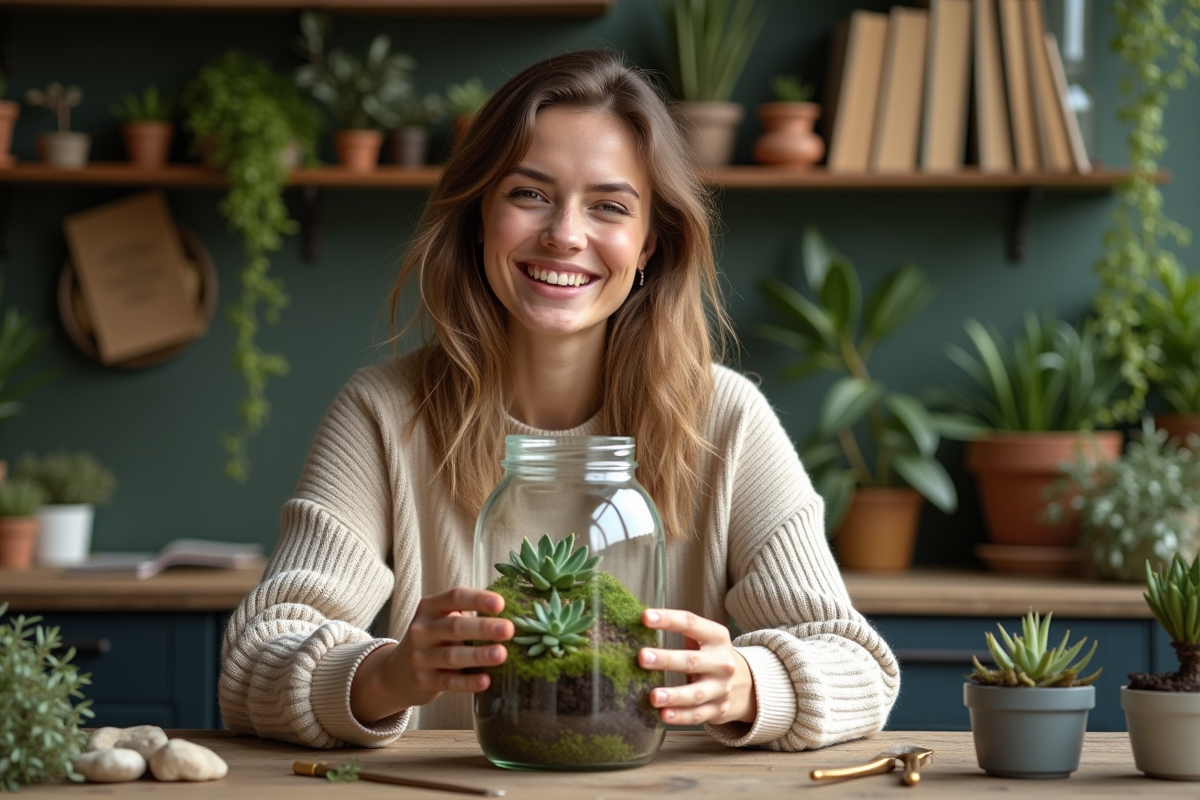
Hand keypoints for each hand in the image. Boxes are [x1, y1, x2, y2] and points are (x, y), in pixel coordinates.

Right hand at [350, 587, 512, 723]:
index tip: (501, 603)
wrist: (396, 672)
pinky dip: (468, 682)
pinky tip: (486, 681)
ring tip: (502, 654)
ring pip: (452, 656)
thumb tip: (512, 612)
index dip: (478, 599)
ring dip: (478, 655)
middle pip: (455, 627)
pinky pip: (449, 682)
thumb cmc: (433, 639)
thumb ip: (466, 614)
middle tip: (509, 629)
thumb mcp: (440, 620)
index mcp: (430, 608)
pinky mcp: (424, 681)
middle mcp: (422, 630)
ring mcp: (420, 657)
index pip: (454, 597)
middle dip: (483, 628)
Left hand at [637, 609, 756, 726]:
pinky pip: (697, 715)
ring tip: (653, 697)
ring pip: (695, 693)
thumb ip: (683, 631)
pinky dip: (680, 717)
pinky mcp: (718, 710)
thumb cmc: (714, 656)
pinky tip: (664, 715)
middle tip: (642, 657)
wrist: (749, 684)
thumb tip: (645, 620)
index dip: (668, 620)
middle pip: (691, 661)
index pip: (691, 624)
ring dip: (674, 695)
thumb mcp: (707, 638)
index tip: (645, 617)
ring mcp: (721, 688)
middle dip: (666, 659)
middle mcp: (721, 662)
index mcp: (716, 638)